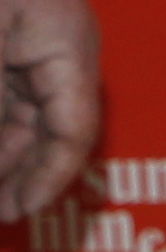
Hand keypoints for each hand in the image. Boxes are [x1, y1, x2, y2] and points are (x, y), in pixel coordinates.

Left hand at [0, 0, 101, 224]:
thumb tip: (0, 150)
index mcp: (70, 56)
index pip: (71, 135)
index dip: (48, 179)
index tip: (20, 209)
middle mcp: (58, 61)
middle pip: (44, 135)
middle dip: (16, 174)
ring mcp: (31, 51)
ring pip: (20, 119)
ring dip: (4, 152)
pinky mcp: (9, 42)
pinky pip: (7, 97)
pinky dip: (0, 123)